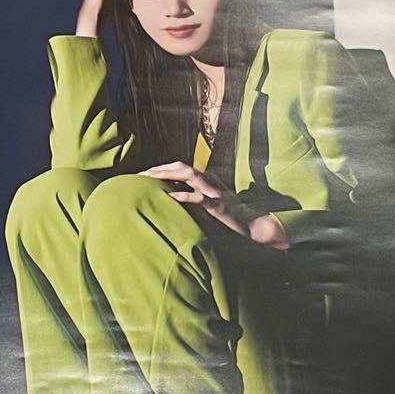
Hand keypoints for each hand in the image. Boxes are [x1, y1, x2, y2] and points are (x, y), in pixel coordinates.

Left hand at [139, 161, 288, 248]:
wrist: (253, 227)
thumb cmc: (229, 218)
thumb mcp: (209, 205)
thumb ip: (194, 198)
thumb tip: (172, 197)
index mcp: (207, 180)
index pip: (180, 168)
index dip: (161, 168)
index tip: (143, 174)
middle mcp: (210, 182)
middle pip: (182, 166)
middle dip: (160, 168)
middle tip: (141, 175)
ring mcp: (215, 192)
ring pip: (191, 174)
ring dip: (169, 174)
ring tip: (151, 178)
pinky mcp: (219, 206)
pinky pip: (200, 198)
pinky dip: (185, 195)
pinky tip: (171, 197)